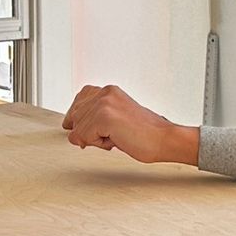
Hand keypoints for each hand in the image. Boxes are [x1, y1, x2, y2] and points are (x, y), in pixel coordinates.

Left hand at [62, 85, 198, 165]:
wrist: (164, 139)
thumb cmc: (145, 134)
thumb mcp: (116, 118)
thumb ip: (96, 116)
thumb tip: (71, 128)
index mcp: (109, 91)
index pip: (79, 101)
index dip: (79, 118)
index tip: (84, 127)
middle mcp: (105, 92)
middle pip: (74, 117)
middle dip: (87, 131)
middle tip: (111, 135)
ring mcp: (104, 103)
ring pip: (77, 129)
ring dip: (94, 139)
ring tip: (116, 137)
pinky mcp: (104, 116)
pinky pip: (82, 137)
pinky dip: (97, 144)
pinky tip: (115, 140)